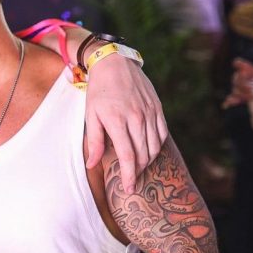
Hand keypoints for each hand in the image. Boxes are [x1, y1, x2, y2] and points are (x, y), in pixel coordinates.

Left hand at [85, 54, 167, 193]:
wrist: (114, 63)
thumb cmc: (99, 91)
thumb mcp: (90, 116)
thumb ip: (94, 142)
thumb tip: (92, 165)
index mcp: (118, 121)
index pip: (128, 157)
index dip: (130, 176)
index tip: (129, 189)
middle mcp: (137, 118)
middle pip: (143, 155)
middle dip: (139, 172)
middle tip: (132, 180)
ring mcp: (150, 113)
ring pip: (155, 147)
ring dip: (148, 161)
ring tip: (139, 167)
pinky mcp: (158, 108)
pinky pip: (162, 134)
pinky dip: (157, 146)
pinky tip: (149, 151)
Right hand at [222, 58, 252, 107]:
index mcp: (245, 70)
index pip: (238, 64)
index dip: (241, 66)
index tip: (248, 70)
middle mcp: (238, 77)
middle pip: (237, 79)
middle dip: (243, 85)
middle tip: (251, 90)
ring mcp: (236, 87)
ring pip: (235, 89)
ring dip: (241, 94)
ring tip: (251, 98)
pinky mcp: (235, 95)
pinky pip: (230, 98)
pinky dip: (228, 102)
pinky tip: (226, 105)